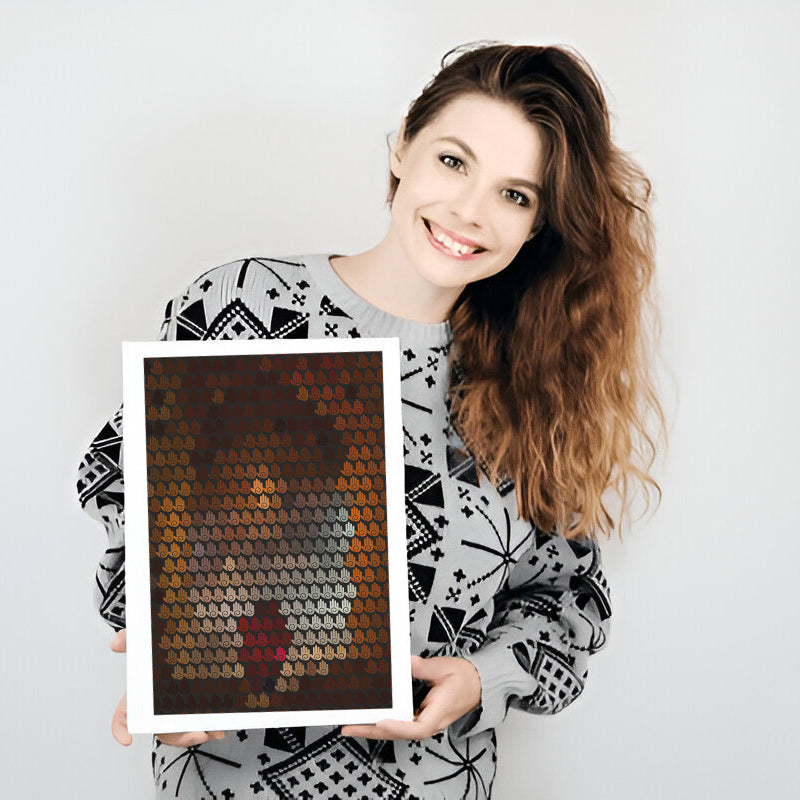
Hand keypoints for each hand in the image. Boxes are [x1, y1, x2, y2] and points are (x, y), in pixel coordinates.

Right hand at [109, 628, 225, 746]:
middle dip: (178, 736)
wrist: (204, 633)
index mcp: (146, 690)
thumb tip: (116, 642)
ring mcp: (180, 705)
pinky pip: (201, 723)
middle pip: (162, 729)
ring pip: (182, 730)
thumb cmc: (173, 641)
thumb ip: (133, 637)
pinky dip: (211, 727)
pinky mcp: (199, 705)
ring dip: (197, 734)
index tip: (126, 738)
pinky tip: (221, 726)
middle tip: (195, 733)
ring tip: (214, 730)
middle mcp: (161, 702)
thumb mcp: (152, 637)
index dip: (120, 727)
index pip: (126, 711)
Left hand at [341, 655, 480, 740]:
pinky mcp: (422, 717)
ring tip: (352, 724)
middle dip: (373, 730)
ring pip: (397, 731)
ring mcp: (425, 722)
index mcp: (439, 712)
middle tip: (349, 726)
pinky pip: (400, 724)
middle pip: (399, 733)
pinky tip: (370, 718)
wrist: (479, 684)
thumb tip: (402, 661)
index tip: (380, 721)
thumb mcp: (442, 668)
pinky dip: (383, 722)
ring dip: (374, 729)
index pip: (417, 728)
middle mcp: (430, 722)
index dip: (397, 726)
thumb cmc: (464, 678)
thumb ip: (420, 667)